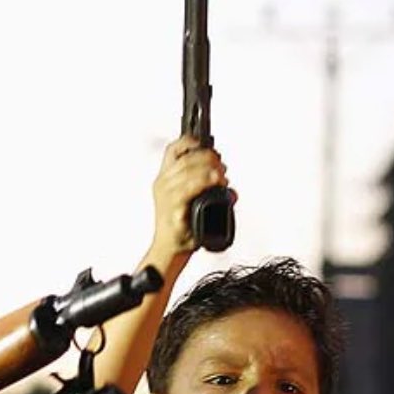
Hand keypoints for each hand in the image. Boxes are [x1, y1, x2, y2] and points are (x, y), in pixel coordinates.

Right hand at [151, 135, 229, 254]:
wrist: (170, 251)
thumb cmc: (181, 228)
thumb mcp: (192, 202)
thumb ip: (208, 192)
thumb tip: (230, 191)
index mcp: (165, 179)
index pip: (173, 151)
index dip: (189, 141)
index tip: (206, 143)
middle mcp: (162, 185)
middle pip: (186, 158)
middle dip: (208, 158)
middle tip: (222, 167)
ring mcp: (166, 197)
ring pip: (188, 171)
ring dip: (209, 170)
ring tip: (222, 177)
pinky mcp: (172, 210)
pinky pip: (188, 190)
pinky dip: (204, 182)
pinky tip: (216, 183)